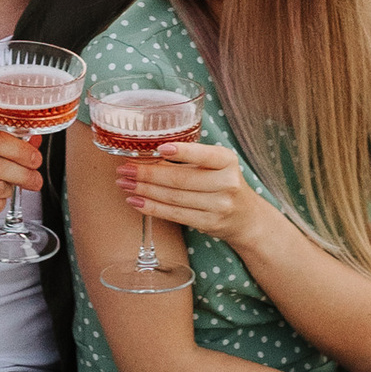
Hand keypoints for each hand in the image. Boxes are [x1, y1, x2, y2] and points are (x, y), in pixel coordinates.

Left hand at [112, 139, 259, 248]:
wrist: (246, 217)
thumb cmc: (224, 182)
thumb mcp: (216, 165)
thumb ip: (189, 159)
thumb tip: (147, 154)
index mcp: (227, 160)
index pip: (203, 155)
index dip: (181, 152)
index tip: (159, 148)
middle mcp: (226, 183)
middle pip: (180, 179)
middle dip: (147, 174)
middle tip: (124, 168)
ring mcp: (218, 206)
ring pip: (174, 198)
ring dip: (144, 191)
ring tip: (124, 183)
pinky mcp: (208, 224)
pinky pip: (175, 215)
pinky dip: (152, 208)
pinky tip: (136, 201)